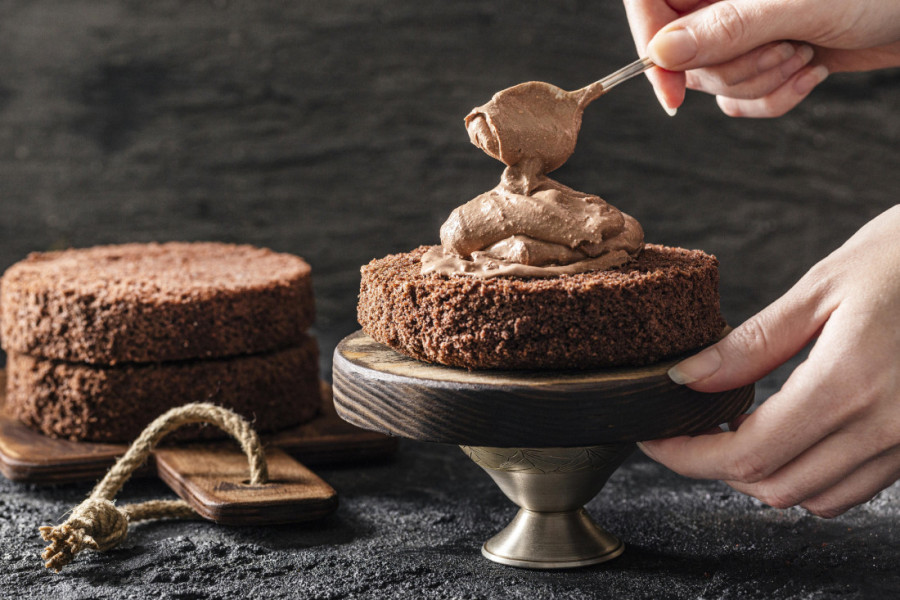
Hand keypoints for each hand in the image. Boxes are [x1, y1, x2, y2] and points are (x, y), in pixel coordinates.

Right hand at [623, 0, 899, 116]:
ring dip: (760, 82)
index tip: (673, 89)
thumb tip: (661, 53)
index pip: (648, 2)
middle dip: (734, 68)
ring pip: (710, 82)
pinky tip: (811, 69)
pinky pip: (735, 100)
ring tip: (806, 52)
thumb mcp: (798, 5)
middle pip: (680, 54)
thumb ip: (727, 27)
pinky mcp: (756, 59)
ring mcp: (735, 31)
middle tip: (786, 47)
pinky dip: (772, 99)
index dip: (651, 45)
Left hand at [639, 205, 899, 516]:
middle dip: (714, 468)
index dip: (688, 456)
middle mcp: (885, 426)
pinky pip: (853, 488)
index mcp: (850, 382)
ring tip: (733, 431)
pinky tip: (788, 434)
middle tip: (685, 432)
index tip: (654, 438)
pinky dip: (807, 476)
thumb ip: (753, 343)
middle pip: (774, 486)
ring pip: (814, 497)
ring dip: (761, 476)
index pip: (748, 453)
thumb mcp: (823, 287)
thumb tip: (688, 379)